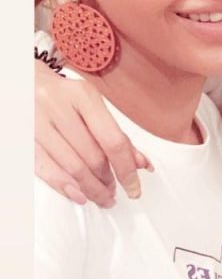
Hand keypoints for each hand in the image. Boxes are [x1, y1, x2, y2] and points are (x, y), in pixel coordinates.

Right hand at [35, 61, 152, 205]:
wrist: (24, 82)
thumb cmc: (63, 96)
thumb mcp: (92, 106)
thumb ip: (116, 134)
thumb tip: (141, 164)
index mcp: (83, 96)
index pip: (112, 141)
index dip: (126, 170)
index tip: (134, 188)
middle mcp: (59, 107)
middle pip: (92, 157)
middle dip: (107, 180)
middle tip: (115, 191)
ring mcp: (38, 123)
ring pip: (72, 167)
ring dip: (91, 188)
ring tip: (102, 196)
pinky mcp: (24, 138)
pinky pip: (46, 169)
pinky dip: (65, 187)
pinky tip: (80, 195)